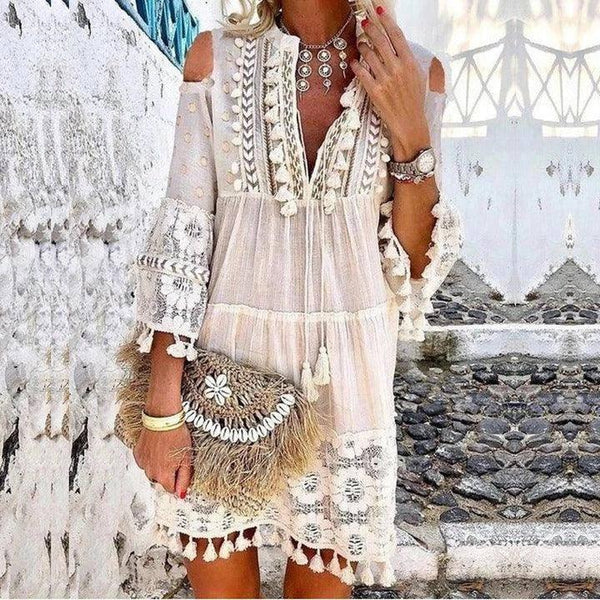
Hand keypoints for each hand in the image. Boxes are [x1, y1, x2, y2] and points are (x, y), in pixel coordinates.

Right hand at [133, 423, 192, 497]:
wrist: (162, 418)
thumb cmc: (176, 435)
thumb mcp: (186, 458)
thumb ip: (184, 478)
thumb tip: (181, 494)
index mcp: (163, 475)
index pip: (171, 489)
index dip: (178, 481)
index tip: (181, 470)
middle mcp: (150, 472)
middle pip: (161, 480)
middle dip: (168, 472)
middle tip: (175, 457)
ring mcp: (142, 463)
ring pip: (152, 471)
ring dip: (159, 465)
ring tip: (166, 450)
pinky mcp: (137, 454)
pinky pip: (145, 462)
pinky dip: (151, 457)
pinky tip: (158, 447)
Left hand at [350, 7, 430, 160]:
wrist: (409, 123)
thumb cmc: (414, 100)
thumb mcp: (418, 76)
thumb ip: (408, 60)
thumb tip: (398, 44)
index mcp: (410, 63)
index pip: (397, 36)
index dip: (387, 21)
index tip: (380, 11)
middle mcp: (398, 69)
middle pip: (381, 42)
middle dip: (371, 29)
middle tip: (364, 22)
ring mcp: (386, 80)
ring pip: (369, 56)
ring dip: (363, 46)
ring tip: (360, 43)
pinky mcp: (375, 92)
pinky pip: (362, 73)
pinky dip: (357, 65)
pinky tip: (354, 62)